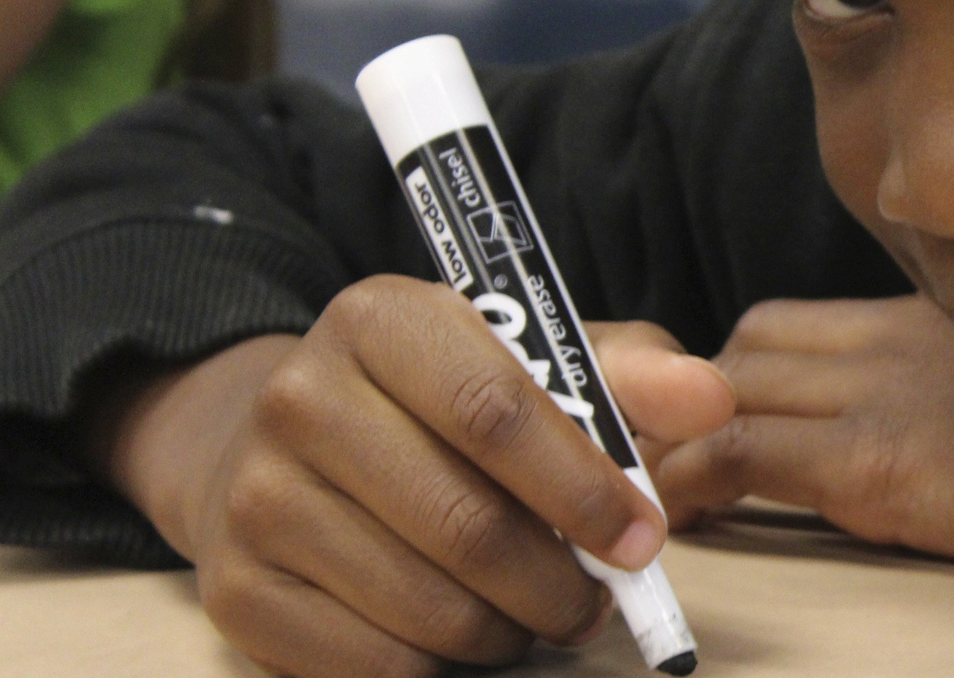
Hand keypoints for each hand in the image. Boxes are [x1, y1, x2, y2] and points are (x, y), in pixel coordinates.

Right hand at [94, 275, 733, 677]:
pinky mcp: (233, 590)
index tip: (641, 539)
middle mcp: (301, 398)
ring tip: (528, 614)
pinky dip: (437, 669)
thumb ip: (628, 375)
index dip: (582, 488)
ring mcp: (256, 498)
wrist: (288, 440)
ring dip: (507, 633)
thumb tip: (712, 399)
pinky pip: (370, 667)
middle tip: (594, 603)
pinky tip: (456, 635)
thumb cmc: (443, 400)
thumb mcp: (535, 360)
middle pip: (466, 525)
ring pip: (426, 609)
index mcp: (383, 319)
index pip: (496, 411)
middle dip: (558, 585)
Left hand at [646, 294, 953, 577]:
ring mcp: (887, 395)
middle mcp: (900, 341)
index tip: (713, 428)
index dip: (734, 375)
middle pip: (749, 345)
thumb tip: (922, 426)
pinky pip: (744, 451)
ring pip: (730, 386)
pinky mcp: (882, 459)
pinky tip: (686, 517)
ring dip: (687, 434)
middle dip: (700, 401)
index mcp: (933, 322)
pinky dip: (697, 478)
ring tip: (667, 492)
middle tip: (682, 464)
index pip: (790, 325)